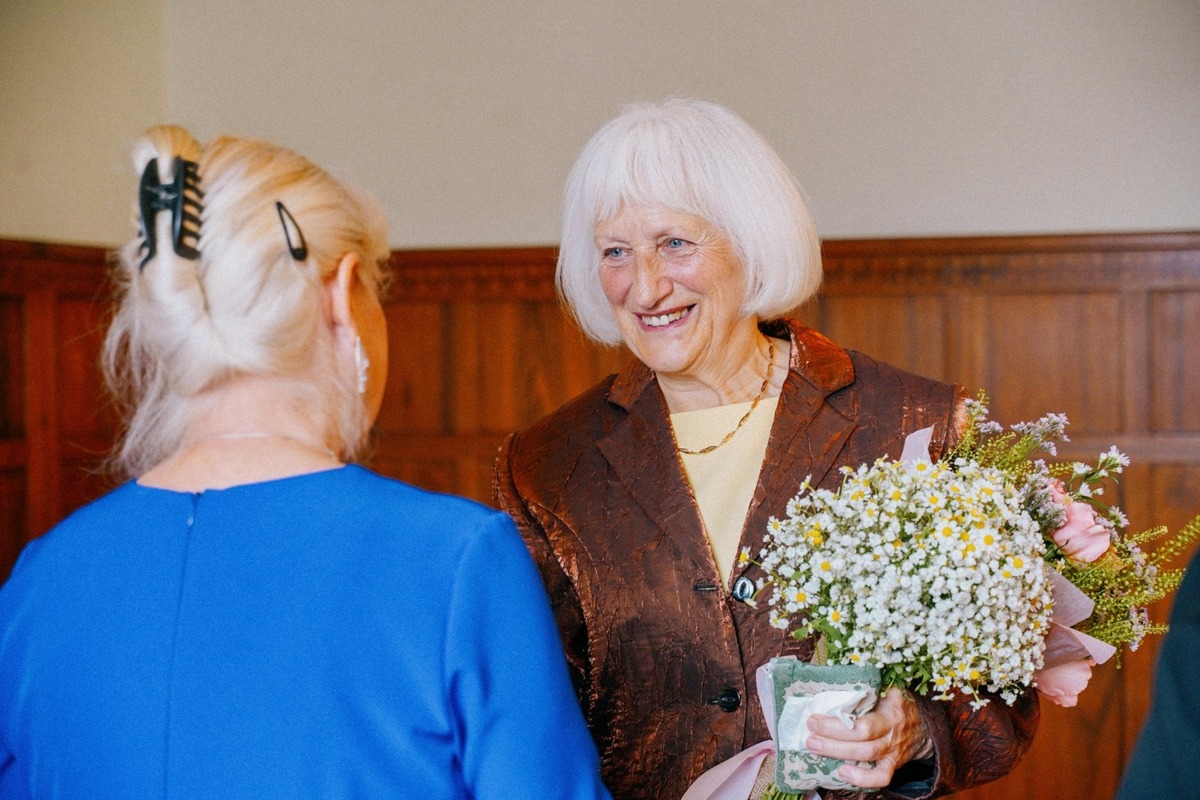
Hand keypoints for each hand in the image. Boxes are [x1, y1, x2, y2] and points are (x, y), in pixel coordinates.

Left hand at [805, 687, 932, 788]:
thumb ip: (867, 688)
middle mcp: (891, 733)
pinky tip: (841, 772)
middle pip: (861, 741)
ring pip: (866, 757)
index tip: (814, 718)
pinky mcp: (893, 766)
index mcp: (889, 712)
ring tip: (814, 747)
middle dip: (831, 739)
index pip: (864, 723)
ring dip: (837, 753)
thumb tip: (834, 679)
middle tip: (809, 735)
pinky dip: (861, 779)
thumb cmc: (897, 705)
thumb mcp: (887, 691)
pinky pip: (880, 778)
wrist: (924, 728)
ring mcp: (892, 751)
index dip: (837, 725)